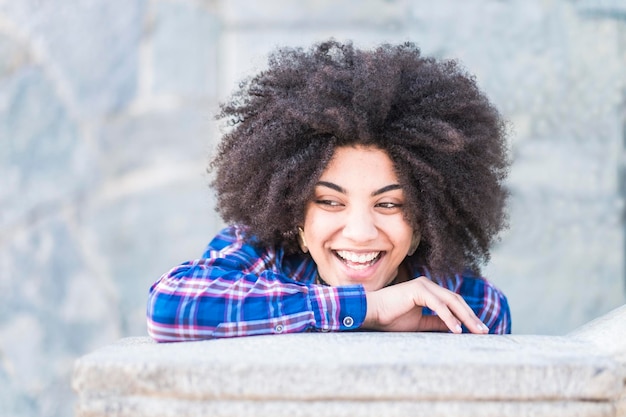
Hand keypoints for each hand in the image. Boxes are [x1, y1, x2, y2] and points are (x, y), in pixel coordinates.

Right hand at [362, 276, 488, 333]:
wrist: (371, 313)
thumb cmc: (390, 318)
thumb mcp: (419, 323)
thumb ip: (436, 322)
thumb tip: (454, 328)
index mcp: (429, 291)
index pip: (454, 302)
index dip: (468, 315)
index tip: (479, 330)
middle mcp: (428, 285)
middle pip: (457, 300)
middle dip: (471, 316)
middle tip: (484, 331)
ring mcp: (423, 285)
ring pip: (451, 301)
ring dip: (465, 317)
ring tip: (476, 331)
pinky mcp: (418, 289)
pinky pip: (438, 305)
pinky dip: (449, 317)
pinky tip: (457, 330)